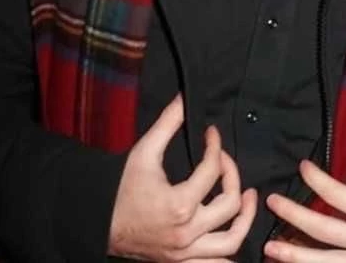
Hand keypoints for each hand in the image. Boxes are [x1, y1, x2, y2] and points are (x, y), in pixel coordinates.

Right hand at [109, 93, 256, 260]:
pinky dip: (229, 254)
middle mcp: (186, 233)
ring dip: (245, 219)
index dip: (216, 146)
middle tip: (225, 161)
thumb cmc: (121, 187)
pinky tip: (233, 232)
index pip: (212, 170)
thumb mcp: (144, 151)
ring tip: (247, 199)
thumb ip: (168, 122)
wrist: (99, 220)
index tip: (211, 135)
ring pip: (231, 242)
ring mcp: (185, 252)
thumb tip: (185, 98)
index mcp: (179, 204)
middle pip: (230, 205)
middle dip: (233, 176)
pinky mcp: (181, 262)